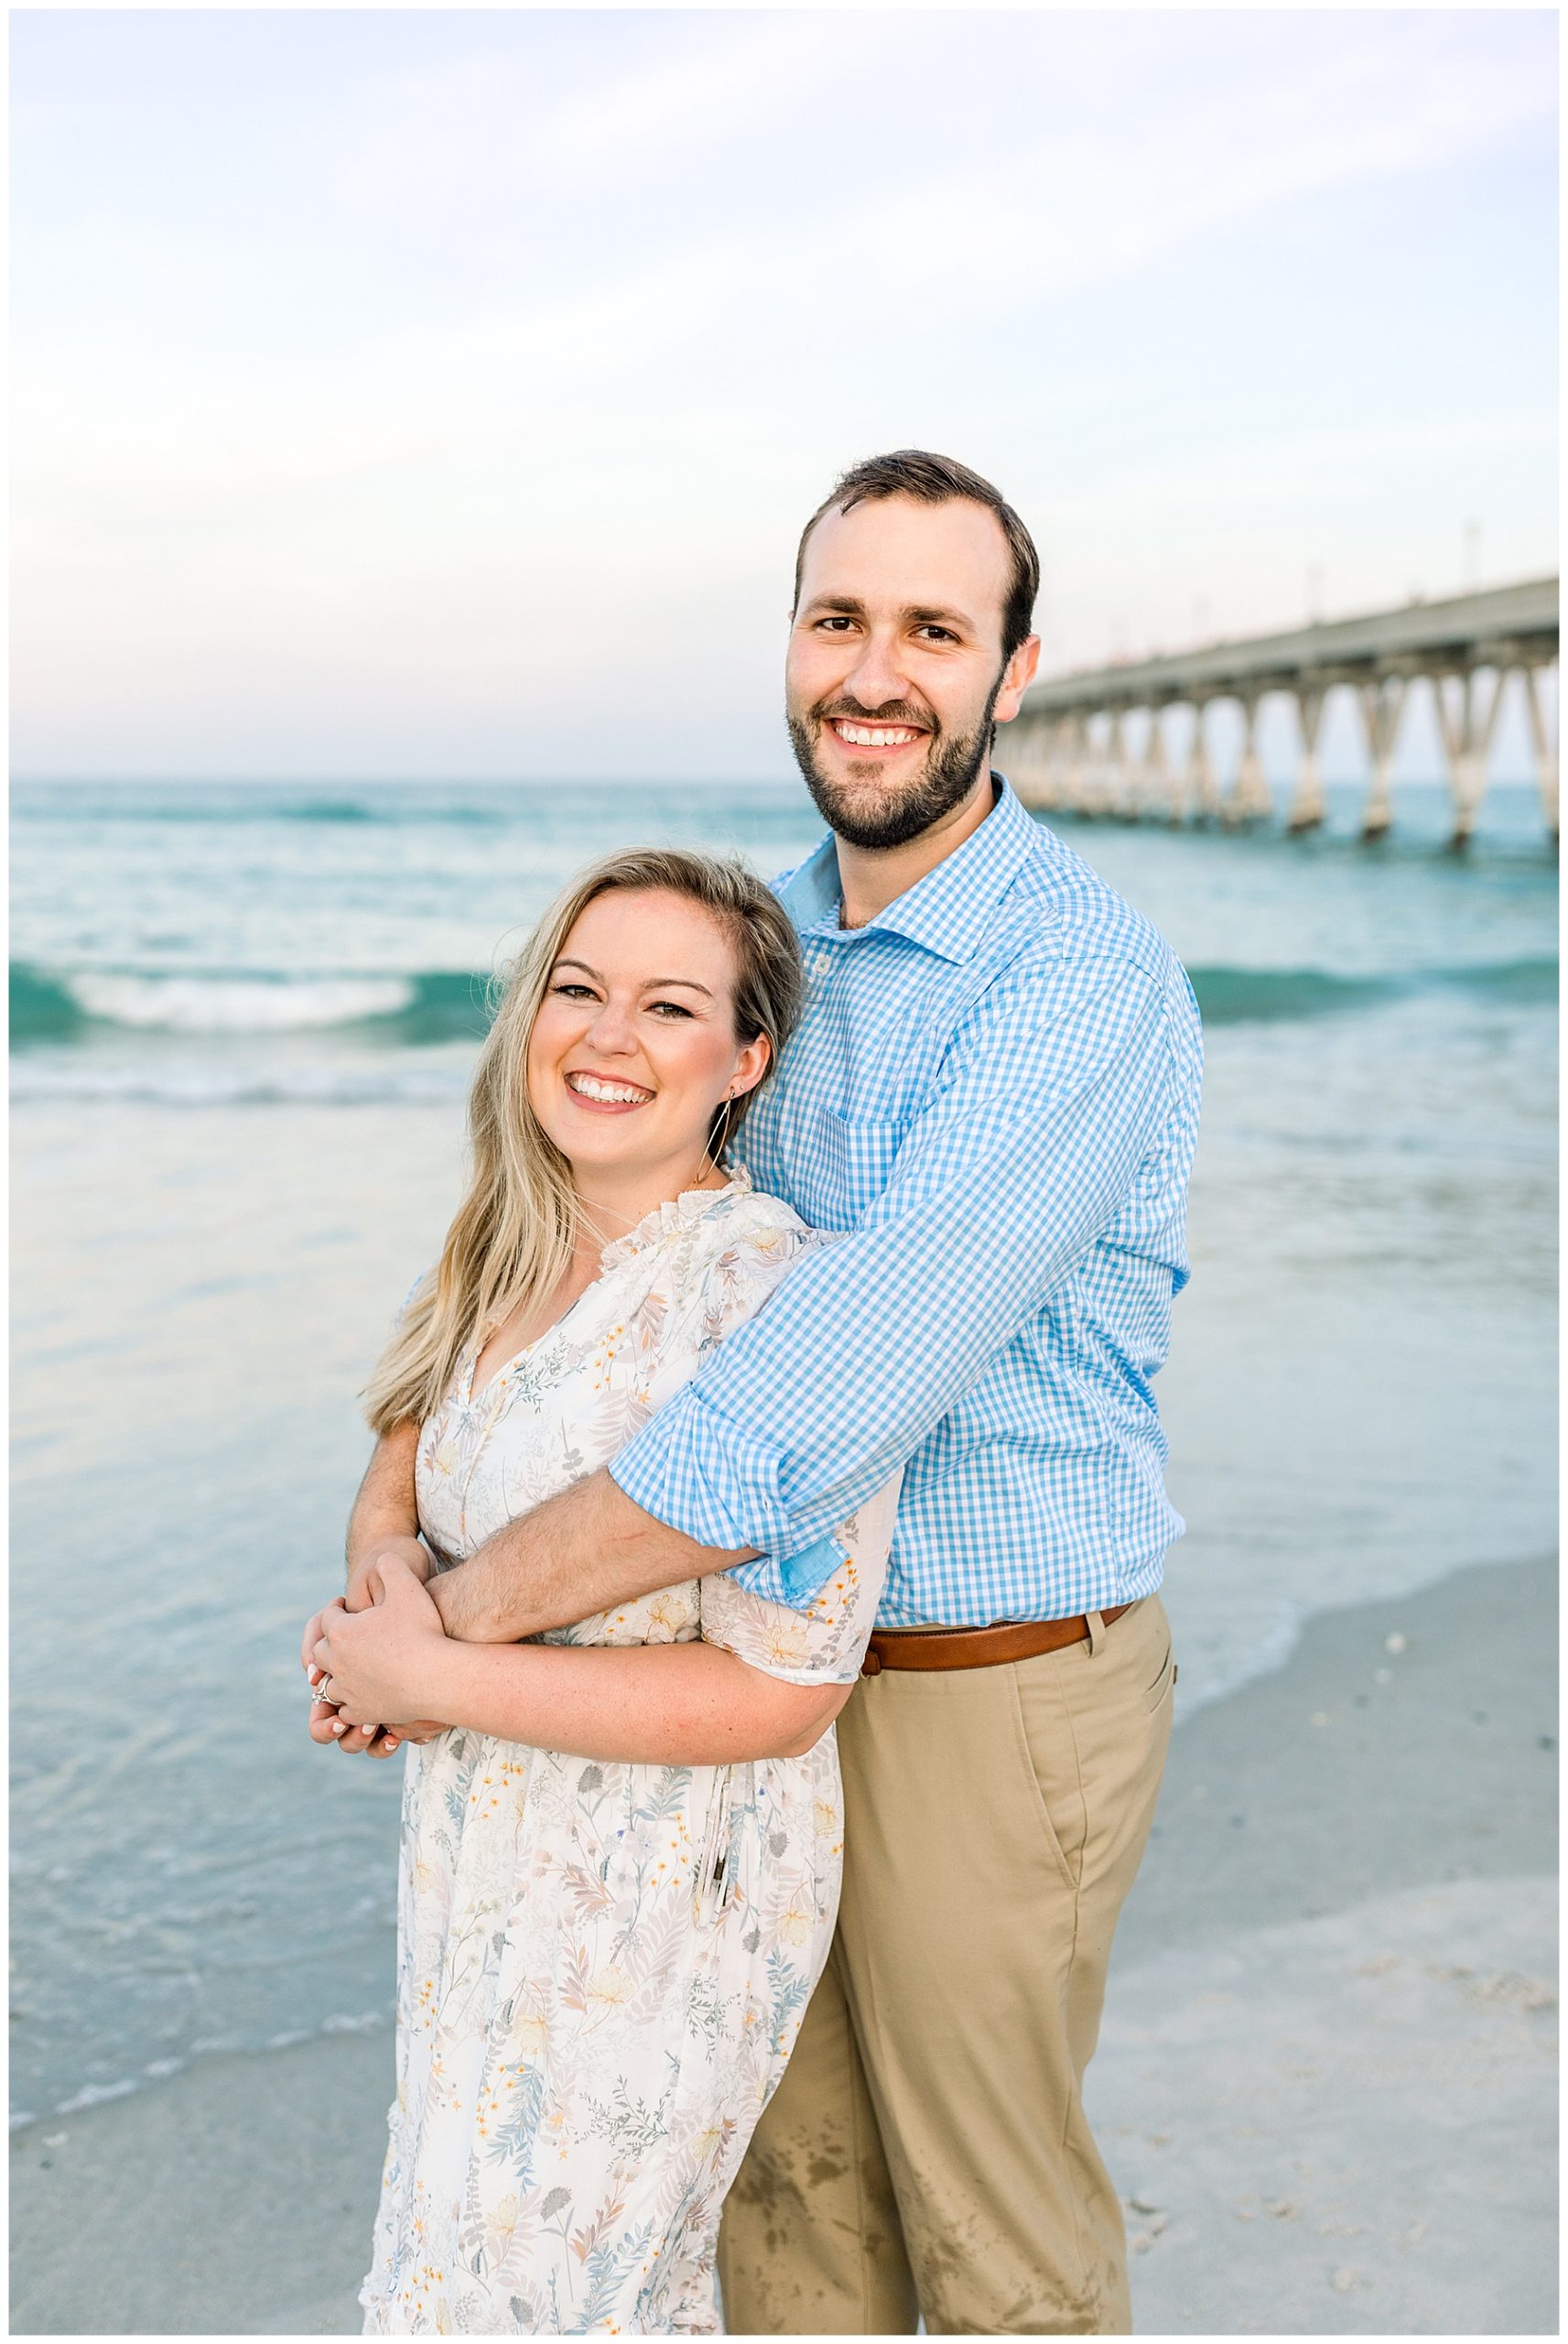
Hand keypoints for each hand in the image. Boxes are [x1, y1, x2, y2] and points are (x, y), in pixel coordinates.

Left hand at [312, 1551, 449, 1729]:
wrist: (438, 1677)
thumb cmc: (423, 1632)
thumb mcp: (408, 1586)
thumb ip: (391, 1565)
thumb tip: (383, 1556)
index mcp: (342, 1632)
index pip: (328, 1617)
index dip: (336, 1609)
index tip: (344, 1607)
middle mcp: (337, 1663)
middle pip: (322, 1651)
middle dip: (331, 1642)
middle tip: (345, 1637)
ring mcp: (348, 1691)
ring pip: (329, 1682)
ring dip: (337, 1673)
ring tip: (352, 1667)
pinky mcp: (362, 1712)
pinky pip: (345, 1710)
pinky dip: (349, 1702)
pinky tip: (362, 1694)